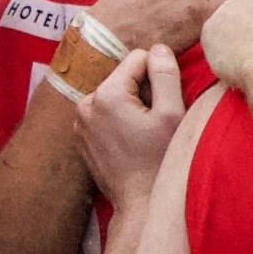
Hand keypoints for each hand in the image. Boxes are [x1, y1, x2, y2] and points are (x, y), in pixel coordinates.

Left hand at [75, 47, 185, 225]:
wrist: (141, 205)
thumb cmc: (161, 162)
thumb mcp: (172, 114)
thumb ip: (166, 74)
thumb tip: (159, 48)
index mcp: (106, 94)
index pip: (139, 58)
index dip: (159, 77)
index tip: (164, 106)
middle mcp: (85, 103)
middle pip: (124, 77)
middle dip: (143, 93)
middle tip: (154, 124)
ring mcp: (80, 122)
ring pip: (114, 96)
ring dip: (131, 107)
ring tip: (142, 136)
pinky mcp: (82, 137)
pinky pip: (105, 115)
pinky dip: (119, 122)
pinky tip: (131, 144)